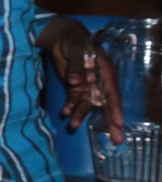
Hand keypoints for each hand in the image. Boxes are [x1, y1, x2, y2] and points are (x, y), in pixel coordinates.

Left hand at [48, 25, 124, 143]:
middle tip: (117, 140)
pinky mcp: (75, 89)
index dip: (115, 108)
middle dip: (110, 122)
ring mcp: (88, 87)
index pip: (112, 93)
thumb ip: (77, 65)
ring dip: (81, 116)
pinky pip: (74, 101)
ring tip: (74, 126)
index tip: (118, 123)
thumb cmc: (76, 42)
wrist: (64, 40)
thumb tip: (75, 82)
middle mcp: (99, 83)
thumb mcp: (78, 50)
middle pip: (106, 104)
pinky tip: (65, 113)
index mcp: (106, 72)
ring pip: (87, 105)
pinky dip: (69, 107)